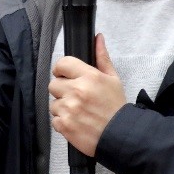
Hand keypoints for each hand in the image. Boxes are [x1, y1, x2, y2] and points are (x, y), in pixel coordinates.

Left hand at [48, 33, 125, 156]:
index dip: (62, 70)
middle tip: (75, 97)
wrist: (120, 135)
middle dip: (62, 90)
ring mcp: (69, 109)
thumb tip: (98, 38)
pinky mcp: (64, 125)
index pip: (62, 64)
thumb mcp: (113, 79)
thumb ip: (102, 58)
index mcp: (89, 77)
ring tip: (78, 112)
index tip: (67, 76)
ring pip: (53, 103)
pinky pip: (54, 120)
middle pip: (53, 84)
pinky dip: (63, 122)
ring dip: (62, 107)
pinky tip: (76, 122)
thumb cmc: (116, 107)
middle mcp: (77, 91)